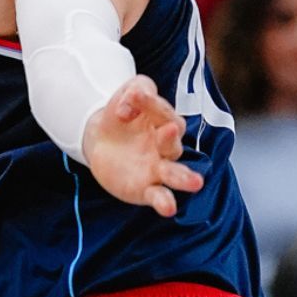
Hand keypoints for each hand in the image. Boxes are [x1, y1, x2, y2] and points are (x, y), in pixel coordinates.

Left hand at [82, 76, 203, 216]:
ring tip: (196, 182)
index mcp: (164, 121)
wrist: (100, 139)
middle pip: (174, 144)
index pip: (166, 113)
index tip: (131, 97)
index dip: (150, 103)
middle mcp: (166, 146)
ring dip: (184, 178)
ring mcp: (157, 169)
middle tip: (170, 130)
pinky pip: (158, 195)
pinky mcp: (145, 189)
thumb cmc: (123, 113)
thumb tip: (133, 101)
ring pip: (175, 174)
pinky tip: (168, 208)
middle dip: (170, 138)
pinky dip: (165, 201)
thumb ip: (138, 88)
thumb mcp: (130, 91)